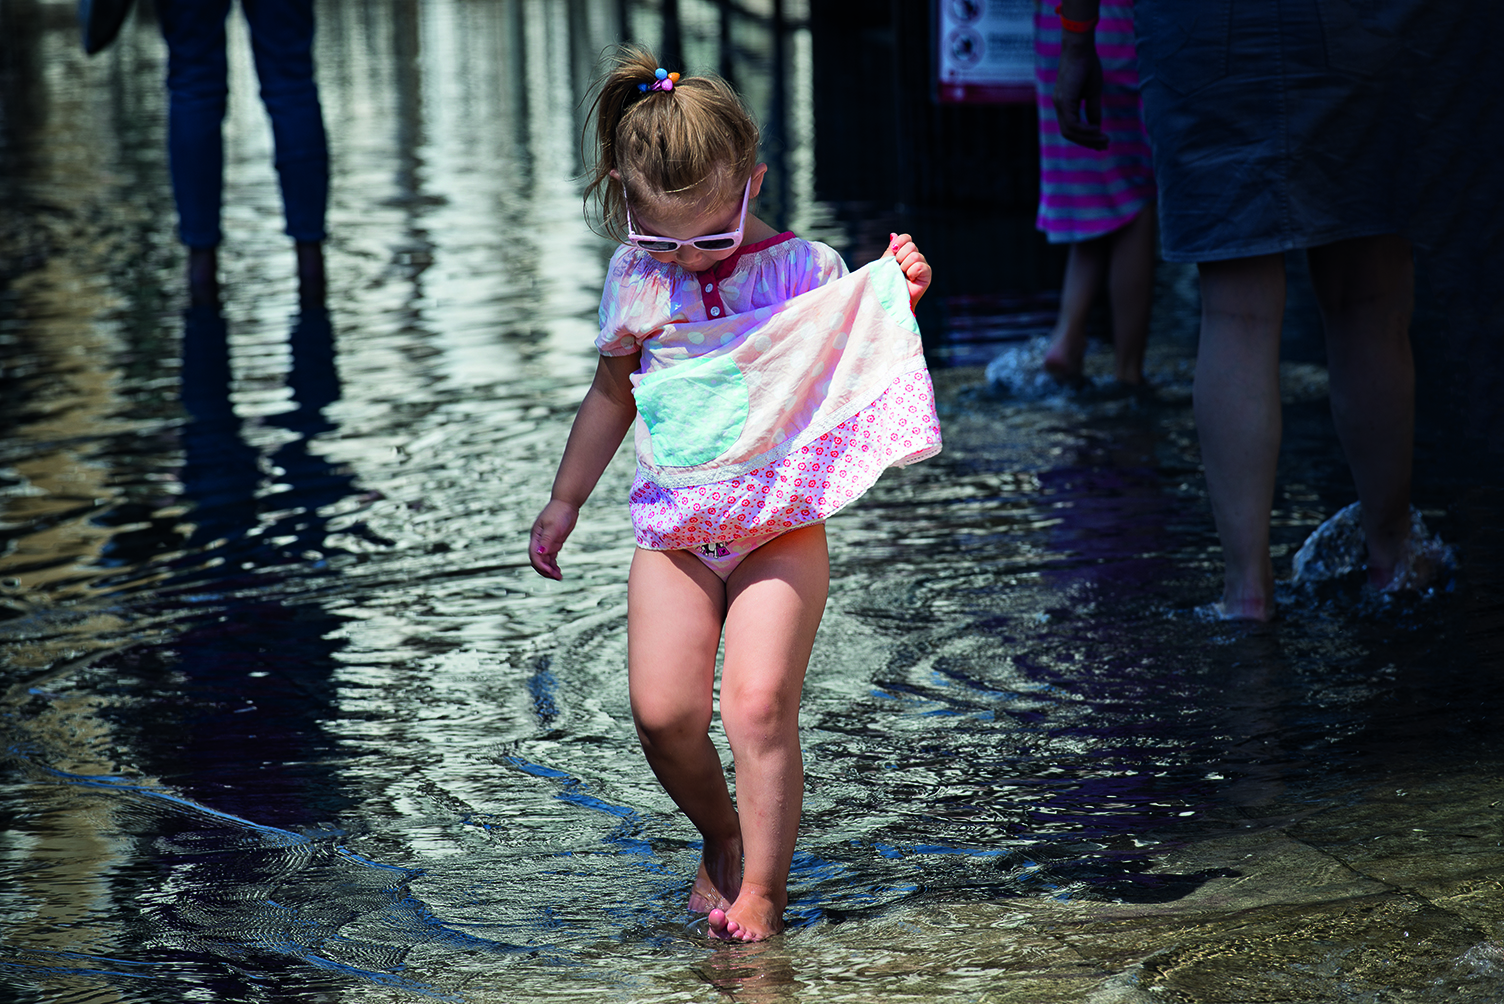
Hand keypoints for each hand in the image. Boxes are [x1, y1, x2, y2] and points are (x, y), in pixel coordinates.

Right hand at [529, 498, 578, 579]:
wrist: (567, 504)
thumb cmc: (559, 513)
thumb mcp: (553, 526)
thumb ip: (547, 540)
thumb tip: (540, 553)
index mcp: (535, 537)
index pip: (534, 555)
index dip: (540, 565)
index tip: (550, 571)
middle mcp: (539, 542)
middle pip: (538, 561)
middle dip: (545, 570)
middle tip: (556, 577)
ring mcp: (546, 543)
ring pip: (545, 561)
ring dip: (550, 570)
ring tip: (559, 577)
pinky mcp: (554, 543)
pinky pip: (551, 558)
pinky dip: (553, 566)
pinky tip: (558, 571)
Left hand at [882, 232, 931, 307]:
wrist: (890, 300)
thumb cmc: (886, 284)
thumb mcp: (885, 264)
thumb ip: (890, 250)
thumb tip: (893, 234)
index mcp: (904, 254)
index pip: (906, 238)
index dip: (899, 243)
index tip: (893, 254)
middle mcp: (914, 258)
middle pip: (911, 245)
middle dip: (900, 257)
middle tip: (897, 269)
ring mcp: (922, 266)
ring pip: (915, 255)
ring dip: (905, 266)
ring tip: (902, 276)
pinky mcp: (927, 275)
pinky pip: (920, 265)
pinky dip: (912, 272)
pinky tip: (910, 279)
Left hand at [1053, 33, 1107, 150]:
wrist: (1081, 48)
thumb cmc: (1087, 65)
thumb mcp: (1092, 92)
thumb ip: (1093, 110)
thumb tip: (1096, 127)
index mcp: (1064, 103)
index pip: (1071, 127)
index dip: (1085, 138)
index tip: (1101, 142)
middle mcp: (1059, 105)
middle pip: (1069, 133)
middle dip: (1087, 142)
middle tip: (1104, 145)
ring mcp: (1059, 103)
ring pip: (1070, 131)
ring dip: (1088, 138)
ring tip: (1103, 139)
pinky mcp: (1064, 100)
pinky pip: (1072, 123)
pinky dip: (1085, 129)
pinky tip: (1097, 130)